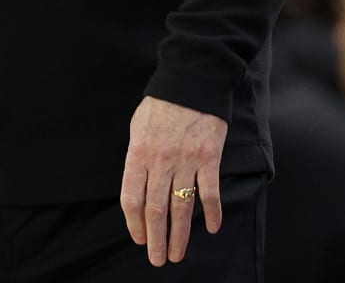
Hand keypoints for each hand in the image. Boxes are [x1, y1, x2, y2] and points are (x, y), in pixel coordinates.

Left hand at [119, 95, 227, 265]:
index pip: (132, 196)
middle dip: (156, 238)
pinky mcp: (208, 159)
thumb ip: (137, 157)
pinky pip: (209, 192)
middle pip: (156, 208)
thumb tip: (138, 184)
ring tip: (178, 254)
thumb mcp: (137, 128)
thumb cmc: (159, 106)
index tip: (139, 239)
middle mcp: (160, 161)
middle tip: (158, 259)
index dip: (134, 222)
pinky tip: (212, 229)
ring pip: (181, 207)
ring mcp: (185, 161)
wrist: (190, 84)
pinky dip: (212, 212)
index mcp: (138, 153)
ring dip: (180, 234)